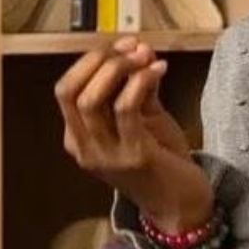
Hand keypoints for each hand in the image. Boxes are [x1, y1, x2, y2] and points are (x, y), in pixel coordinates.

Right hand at [54, 37, 212, 229]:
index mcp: (78, 139)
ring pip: (91, 99)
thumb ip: (137, 87)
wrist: (182, 205)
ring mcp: (106, 156)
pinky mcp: (133, 157)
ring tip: (146, 56)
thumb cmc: (162, 162)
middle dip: (100, 60)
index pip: (66, 90)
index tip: (121, 43)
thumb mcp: (144, 119)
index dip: (90, 60)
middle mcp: (85, 149)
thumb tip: (139, 48)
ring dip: (119, 68)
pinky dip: (140, 81)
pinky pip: (125, 108)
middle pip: (71, 92)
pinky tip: (159, 70)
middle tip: (133, 47)